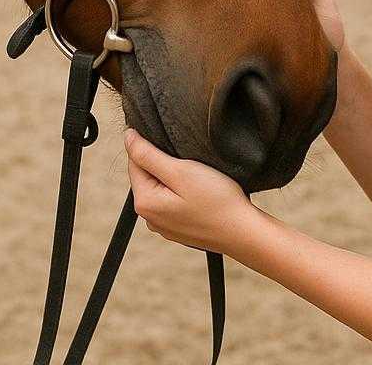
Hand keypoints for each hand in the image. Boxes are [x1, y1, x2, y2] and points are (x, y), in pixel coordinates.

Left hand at [124, 129, 263, 257]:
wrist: (244, 232)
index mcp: (144, 203)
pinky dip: (183, 193)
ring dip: (175, 178)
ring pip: (162, 188)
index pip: (135, 162)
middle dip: (165, 164)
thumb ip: (149, 155)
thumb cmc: (216, 200)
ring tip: (198, 177)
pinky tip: (201, 193)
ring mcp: (164, 226)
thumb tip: (128, 138)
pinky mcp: (178, 229)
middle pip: (147, 176)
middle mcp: (149, 218)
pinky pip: (173, 202)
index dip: (153, 147)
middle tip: (192, 163)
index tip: (176, 146)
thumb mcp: (181, 171)